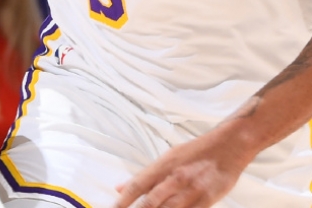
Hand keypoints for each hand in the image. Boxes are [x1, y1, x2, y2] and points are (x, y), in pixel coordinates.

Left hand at [113, 126, 252, 207]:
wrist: (228, 147)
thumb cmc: (195, 152)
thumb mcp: (168, 158)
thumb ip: (145, 176)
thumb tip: (120, 188)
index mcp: (163, 165)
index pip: (138, 184)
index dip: (123, 200)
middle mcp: (175, 178)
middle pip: (151, 202)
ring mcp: (191, 191)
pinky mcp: (207, 201)